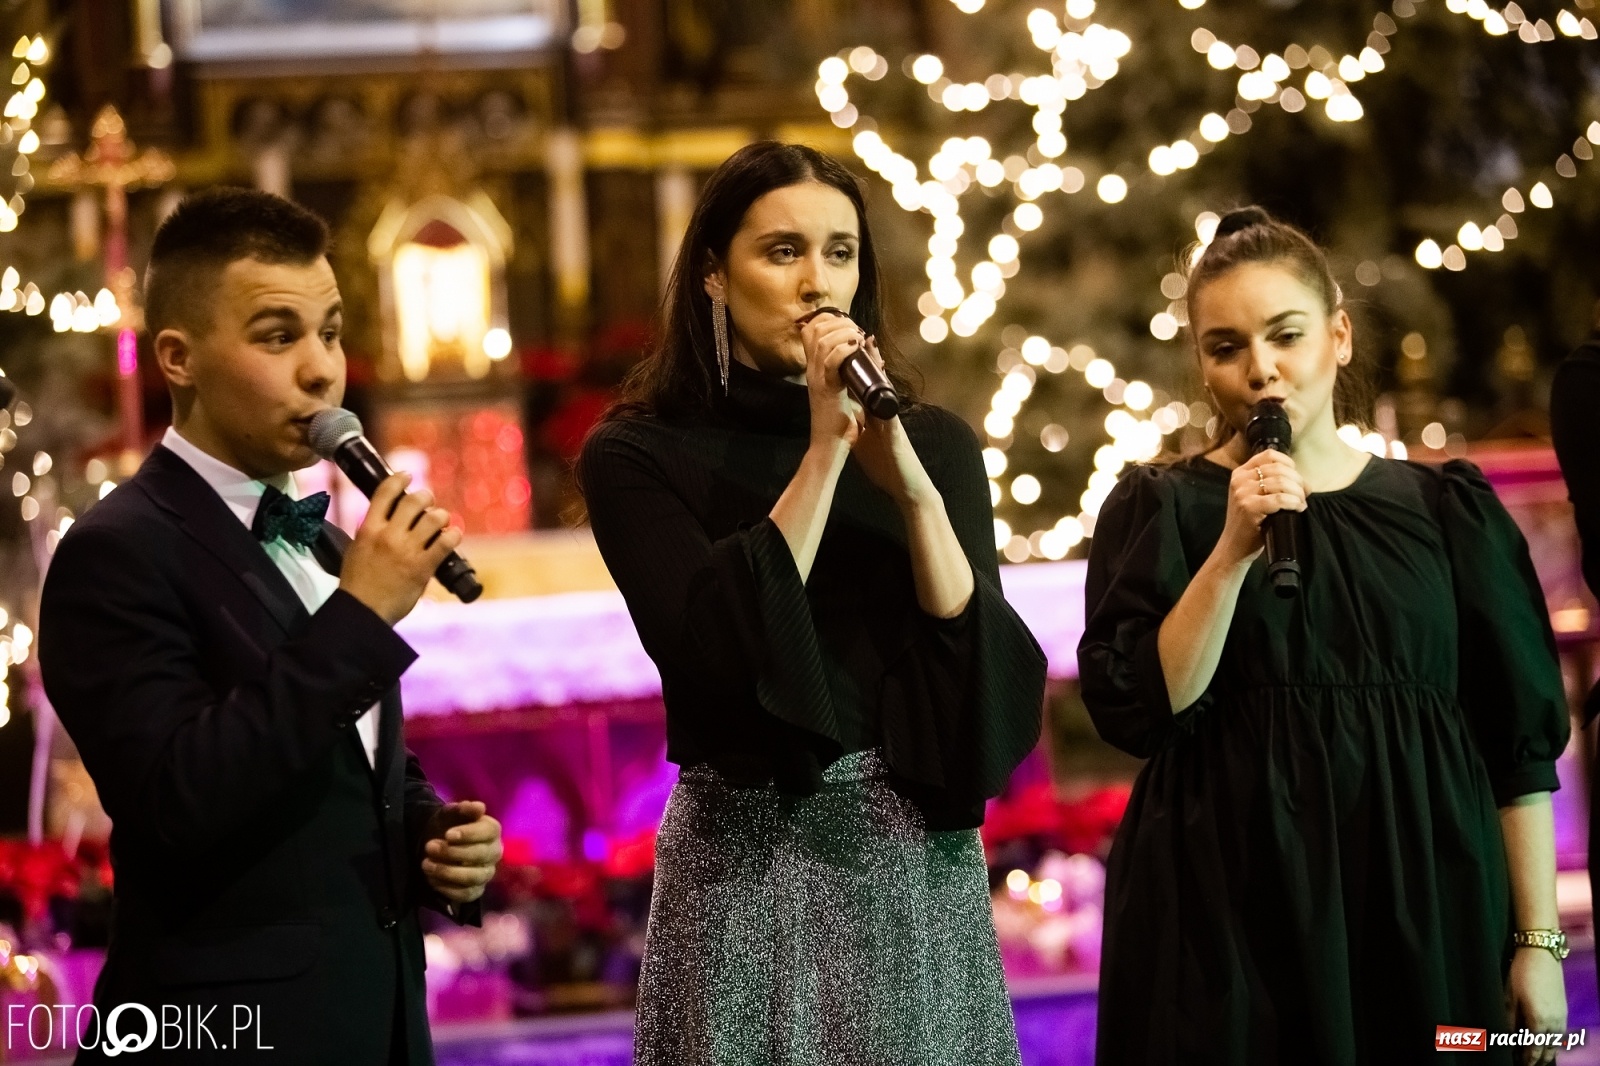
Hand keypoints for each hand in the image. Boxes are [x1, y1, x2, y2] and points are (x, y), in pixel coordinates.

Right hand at [338, 472, 462, 624]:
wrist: (363, 612)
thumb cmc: (357, 583)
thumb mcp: (355, 549)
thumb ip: (369, 531)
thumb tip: (382, 517)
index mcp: (369, 529)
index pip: (385, 493)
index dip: (399, 480)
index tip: (407, 476)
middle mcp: (389, 535)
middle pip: (415, 501)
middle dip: (426, 497)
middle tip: (428, 502)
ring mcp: (407, 551)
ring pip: (434, 518)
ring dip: (441, 516)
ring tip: (440, 521)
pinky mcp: (423, 567)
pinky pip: (446, 542)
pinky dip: (453, 535)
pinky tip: (452, 536)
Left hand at [421, 800, 502, 906]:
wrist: (435, 843)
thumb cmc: (446, 827)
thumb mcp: (449, 814)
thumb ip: (463, 809)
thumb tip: (479, 807)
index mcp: (492, 831)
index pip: (490, 832)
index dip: (470, 834)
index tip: (448, 834)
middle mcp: (494, 853)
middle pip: (481, 855)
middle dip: (453, 852)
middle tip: (429, 847)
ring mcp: (486, 873)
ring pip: (473, 877)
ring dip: (447, 872)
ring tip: (426, 864)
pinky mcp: (476, 891)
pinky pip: (466, 894)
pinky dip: (447, 888)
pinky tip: (431, 879)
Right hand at [799, 309, 867, 449]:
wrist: (831, 445)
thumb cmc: (838, 422)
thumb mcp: (843, 390)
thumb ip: (848, 372)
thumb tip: (866, 351)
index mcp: (815, 368)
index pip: (811, 330)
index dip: (829, 319)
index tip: (849, 324)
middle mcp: (812, 370)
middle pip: (815, 329)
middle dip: (839, 322)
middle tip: (856, 330)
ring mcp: (818, 378)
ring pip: (823, 341)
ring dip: (844, 333)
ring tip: (857, 337)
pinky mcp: (827, 389)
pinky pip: (832, 360)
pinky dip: (845, 349)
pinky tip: (856, 346)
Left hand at [850, 338, 935, 507]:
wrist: (905, 484)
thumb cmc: (886, 464)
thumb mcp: (867, 440)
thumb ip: (859, 425)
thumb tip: (846, 414)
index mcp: (875, 416)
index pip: (866, 387)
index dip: (858, 369)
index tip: (850, 349)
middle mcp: (885, 414)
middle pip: (878, 383)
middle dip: (872, 361)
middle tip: (864, 337)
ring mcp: (892, 423)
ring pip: (885, 393)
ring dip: (880, 373)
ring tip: (873, 352)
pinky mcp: (896, 435)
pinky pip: (890, 415)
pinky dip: (885, 402)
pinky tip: (882, 391)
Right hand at [1213, 449, 1305, 569]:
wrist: (1234, 547)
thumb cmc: (1249, 523)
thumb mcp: (1253, 496)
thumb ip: (1269, 483)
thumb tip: (1301, 480)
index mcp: (1240, 473)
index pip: (1269, 456)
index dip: (1289, 464)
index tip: (1297, 479)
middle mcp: (1239, 480)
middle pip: (1278, 469)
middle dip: (1298, 481)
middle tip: (1304, 494)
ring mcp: (1242, 493)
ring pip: (1281, 483)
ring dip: (1297, 493)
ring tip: (1300, 503)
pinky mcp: (1248, 507)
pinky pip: (1280, 499)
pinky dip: (1293, 503)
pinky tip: (1298, 508)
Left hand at [1507, 948, 1566, 1064]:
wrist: (1541, 954)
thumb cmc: (1521, 974)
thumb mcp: (1509, 997)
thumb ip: (1510, 1019)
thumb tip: (1509, 1035)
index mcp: (1538, 1020)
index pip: (1534, 1048)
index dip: (1528, 1058)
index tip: (1522, 1063)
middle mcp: (1553, 1022)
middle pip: (1548, 1048)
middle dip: (1540, 1058)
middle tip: (1529, 1063)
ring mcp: (1561, 1015)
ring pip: (1557, 1041)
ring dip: (1548, 1050)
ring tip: (1539, 1056)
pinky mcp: (1563, 1008)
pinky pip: (1561, 1032)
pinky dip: (1554, 1040)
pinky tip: (1547, 1039)